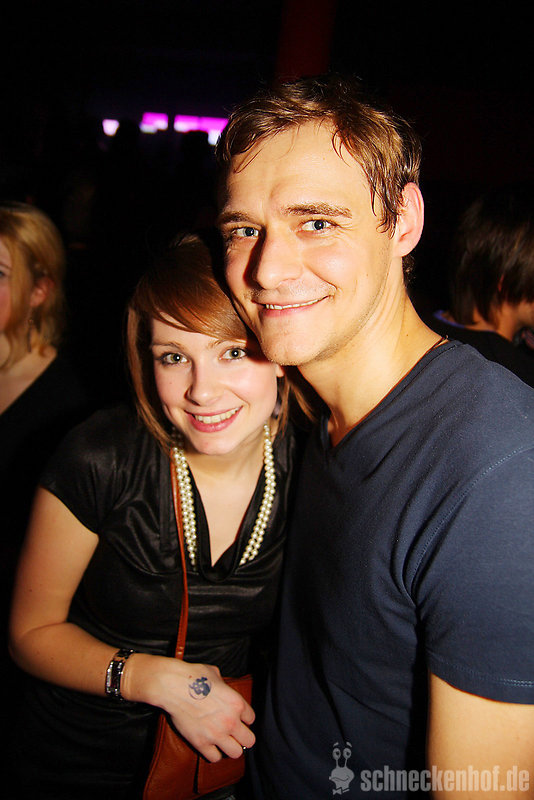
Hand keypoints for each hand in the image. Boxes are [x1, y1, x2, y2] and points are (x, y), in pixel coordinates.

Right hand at [122, 655, 255, 761]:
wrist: (173, 686)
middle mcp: (230, 721)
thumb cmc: (193, 676)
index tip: (237, 717)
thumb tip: (223, 689)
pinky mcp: (201, 743)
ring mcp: (216, 734)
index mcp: (236, 703)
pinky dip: (214, 753)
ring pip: (236, 753)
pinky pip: (215, 758)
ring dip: (230, 748)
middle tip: (234, 733)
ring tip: (224, 742)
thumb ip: (225, 686)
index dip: (244, 718)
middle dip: (242, 737)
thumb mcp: (216, 675)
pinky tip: (210, 745)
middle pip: (249, 740)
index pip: (251, 718)